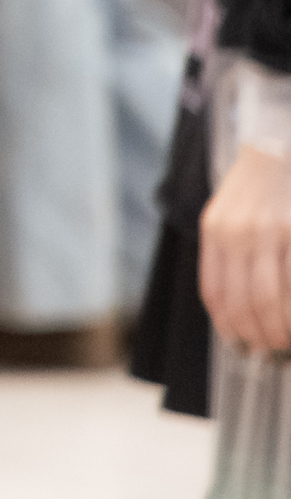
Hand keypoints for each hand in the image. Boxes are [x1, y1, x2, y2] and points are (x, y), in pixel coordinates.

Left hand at [214, 141, 290, 353]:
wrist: (276, 148)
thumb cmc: (253, 190)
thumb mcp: (225, 217)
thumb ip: (224, 256)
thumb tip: (230, 310)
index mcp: (215, 229)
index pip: (215, 291)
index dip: (228, 325)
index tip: (239, 344)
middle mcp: (239, 232)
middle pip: (245, 301)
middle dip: (258, 334)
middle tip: (269, 349)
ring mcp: (273, 231)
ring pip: (273, 298)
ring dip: (280, 329)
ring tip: (286, 340)